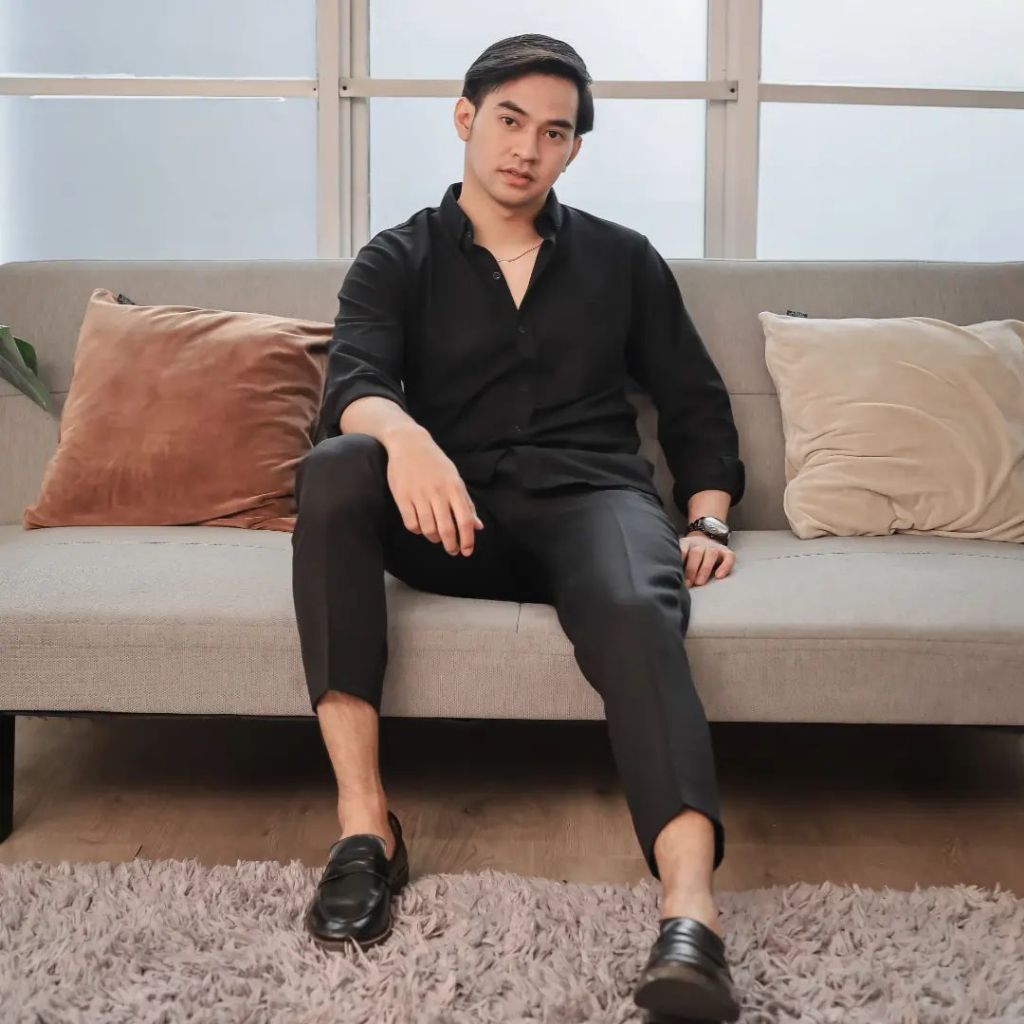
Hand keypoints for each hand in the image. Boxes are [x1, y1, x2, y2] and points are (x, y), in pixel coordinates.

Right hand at [384, 430, 483, 556]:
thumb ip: (466, 503)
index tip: (467, 551)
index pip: (465, 520)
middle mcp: (438, 492)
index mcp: (454, 487)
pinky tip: (421, 527)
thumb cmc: (435, 463)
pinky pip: (411, 524)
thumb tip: (478, 527)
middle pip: (447, 529)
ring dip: (434, 538)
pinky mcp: (402, 497)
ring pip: (428, 529)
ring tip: (437, 538)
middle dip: (451, 545)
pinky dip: (418, 531)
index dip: (468, 539)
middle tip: (453, 551)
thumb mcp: (454, 479)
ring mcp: (419, 495)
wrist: (409, 443)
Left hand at [679, 530, 733, 587]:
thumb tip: (669, 577)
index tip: (675, 573)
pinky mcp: (725, 551)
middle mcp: (700, 544)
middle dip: (691, 569)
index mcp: (686, 544)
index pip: (682, 549)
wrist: (703, 539)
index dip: (679, 560)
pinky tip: (719, 576)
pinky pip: (729, 557)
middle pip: (696, 553)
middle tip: (688, 584)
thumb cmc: (688, 555)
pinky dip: (725, 566)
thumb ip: (676, 564)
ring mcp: (713, 547)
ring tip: (699, 582)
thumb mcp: (680, 555)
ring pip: (711, 554)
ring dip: (705, 569)